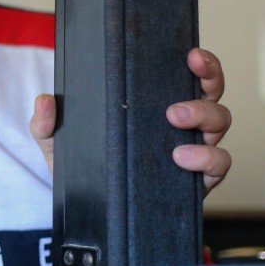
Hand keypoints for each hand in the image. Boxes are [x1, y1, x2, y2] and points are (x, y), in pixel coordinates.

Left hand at [28, 47, 231, 194]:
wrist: (86, 211)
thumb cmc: (80, 166)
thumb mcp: (56, 141)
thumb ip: (45, 121)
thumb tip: (44, 100)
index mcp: (153, 104)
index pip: (186, 74)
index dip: (200, 62)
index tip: (191, 54)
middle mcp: (181, 123)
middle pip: (212, 93)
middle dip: (207, 83)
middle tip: (176, 98)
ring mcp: (193, 149)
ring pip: (220, 123)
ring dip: (205, 117)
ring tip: (176, 121)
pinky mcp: (198, 180)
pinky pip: (220, 164)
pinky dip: (208, 158)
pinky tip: (182, 158)